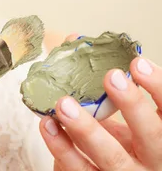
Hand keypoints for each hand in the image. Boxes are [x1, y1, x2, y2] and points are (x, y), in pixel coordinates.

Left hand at [39, 55, 161, 169]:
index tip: (138, 63)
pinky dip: (61, 147)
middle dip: (132, 106)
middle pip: (152, 137)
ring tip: (64, 104)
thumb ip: (110, 82)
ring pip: (111, 157)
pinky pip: (79, 170)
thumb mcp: (128, 114)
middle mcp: (154, 160)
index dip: (159, 87)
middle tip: (110, 76)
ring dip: (86, 129)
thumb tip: (73, 40)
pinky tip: (47, 125)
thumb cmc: (125, 140)